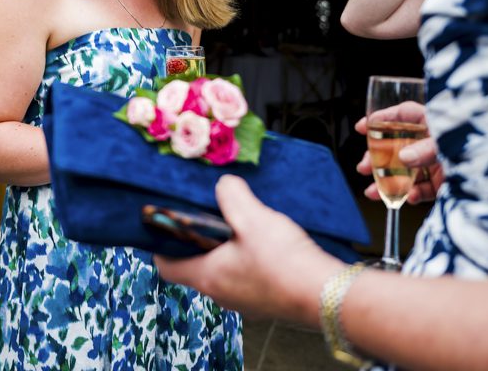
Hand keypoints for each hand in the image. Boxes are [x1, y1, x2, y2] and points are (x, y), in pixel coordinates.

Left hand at [155, 176, 340, 320]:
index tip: (167, 226)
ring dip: (225, 250)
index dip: (161, 246)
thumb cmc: (282, 260)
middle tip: (207, 216)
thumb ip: (232, 195)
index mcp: (207, 276)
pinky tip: (265, 243)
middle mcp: (221, 294)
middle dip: (198, 241)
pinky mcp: (265, 302)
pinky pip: (246, 279)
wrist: (325, 294)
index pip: (167, 267)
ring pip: (222, 273)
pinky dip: (247, 261)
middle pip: (195, 267)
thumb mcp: (252, 217)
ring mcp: (244, 302)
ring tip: (240, 225)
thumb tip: (224, 185)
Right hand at [355, 102, 442, 203]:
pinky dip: (413, 195)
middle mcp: (434, 142)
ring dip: (388, 182)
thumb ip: (427, 149)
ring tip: (373, 192)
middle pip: (399, 146)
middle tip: (363, 167)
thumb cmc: (480, 149)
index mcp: (436, 123)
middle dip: (378, 158)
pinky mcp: (447, 184)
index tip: (362, 127)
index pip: (405, 114)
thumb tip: (403, 157)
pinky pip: (424, 189)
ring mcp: (440, 164)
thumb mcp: (452, 144)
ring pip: (407, 171)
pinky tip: (408, 198)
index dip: (382, 119)